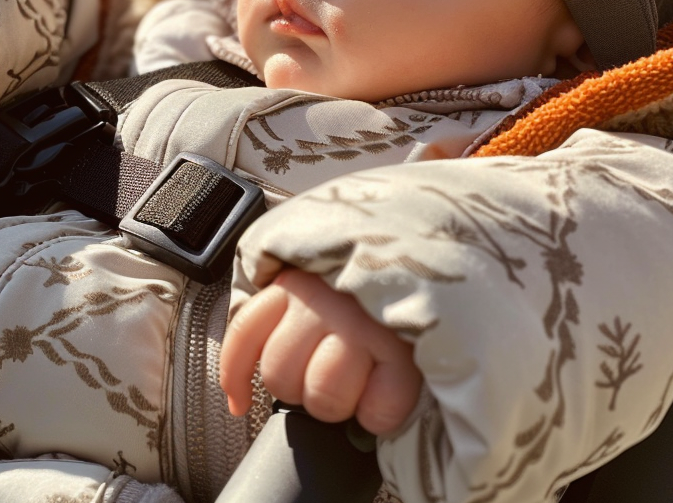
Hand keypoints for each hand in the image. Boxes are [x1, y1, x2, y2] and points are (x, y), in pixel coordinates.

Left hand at [220, 267, 421, 435]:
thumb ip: (280, 315)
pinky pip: (377, 412)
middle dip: (300, 388)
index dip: (235, 375)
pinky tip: (387, 387)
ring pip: (322, 397)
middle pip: (280, 376)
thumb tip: (241, 382)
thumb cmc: (370, 285)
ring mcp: (362, 324)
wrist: (437, 258)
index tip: (239, 402)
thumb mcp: (314, 285)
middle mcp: (322, 299)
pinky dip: (382, 413)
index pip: (245, 333)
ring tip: (360, 378)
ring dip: (342, 402)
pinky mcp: (404, 351)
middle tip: (329, 371)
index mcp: (294, 282)